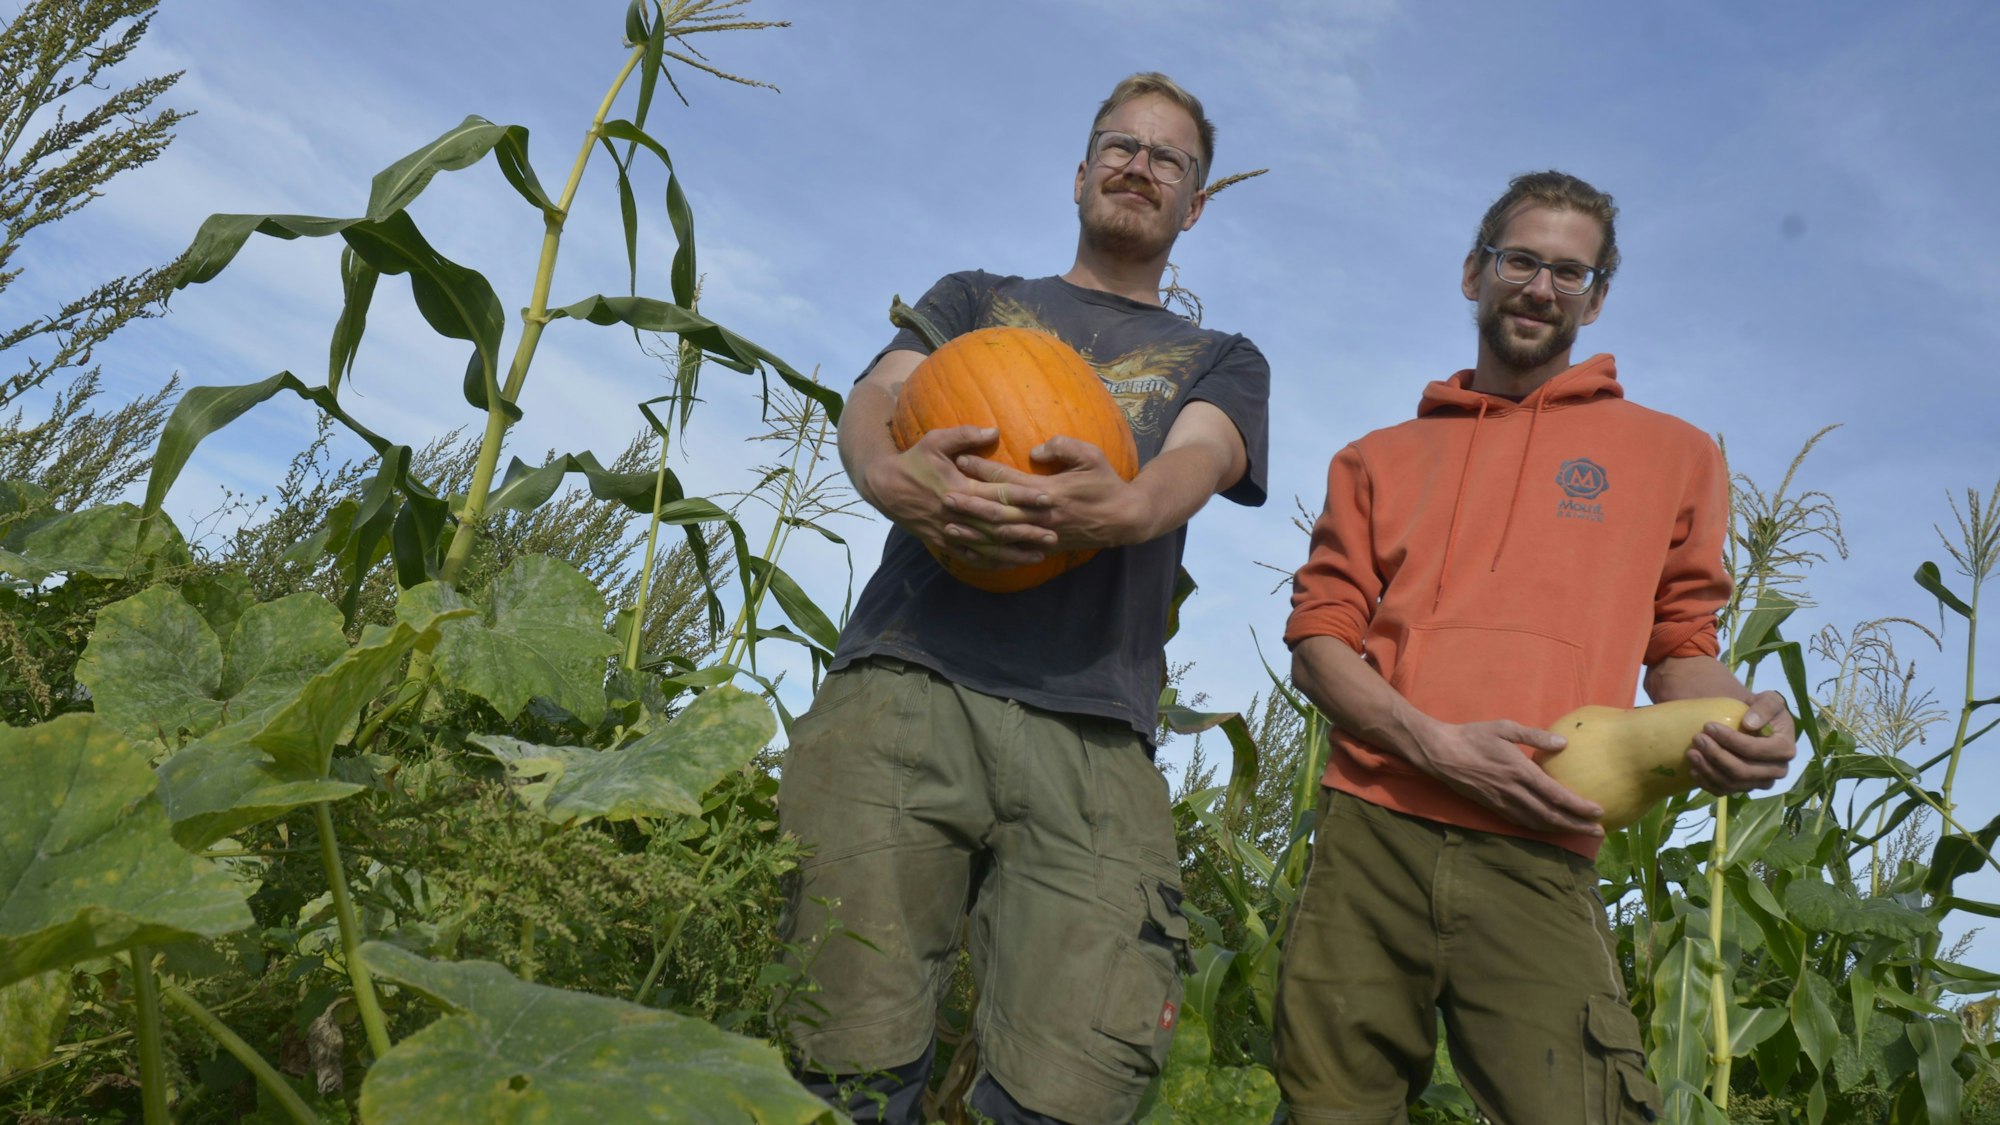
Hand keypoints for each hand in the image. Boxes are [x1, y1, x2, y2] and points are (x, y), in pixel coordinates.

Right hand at [863, 425, 1050, 568]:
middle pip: (998, 525)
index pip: (998, 493)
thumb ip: (965, 435)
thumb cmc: (913, 460)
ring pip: (987, 546)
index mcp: (958, 487)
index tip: (1048, 499)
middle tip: (1054, 531)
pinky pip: (970, 557)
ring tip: (1041, 553)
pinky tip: (1012, 564)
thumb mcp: (935, 440)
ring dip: (1014, 551)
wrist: (883, 486)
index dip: (1024, 497)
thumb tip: (994, 430)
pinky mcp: (943, 543)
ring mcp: (949, 531)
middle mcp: (956, 513)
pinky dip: (992, 563)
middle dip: (1027, 529)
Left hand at [949, 435, 1143, 552]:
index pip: (1009, 480)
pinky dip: (993, 552)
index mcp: (1049, 491)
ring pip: (1002, 535)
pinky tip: (975, 550)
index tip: (960, 460)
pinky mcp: (1045, 547)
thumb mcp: (1091, 456)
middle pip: (998, 509)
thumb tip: (1034, 450)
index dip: (983, 470)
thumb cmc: (1107, 483)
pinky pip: (1015, 551)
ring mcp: (1043, 534)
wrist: (1124, 519)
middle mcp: (1042, 515)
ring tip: (950, 525)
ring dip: (975, 531)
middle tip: (944, 496)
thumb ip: (1063, 446)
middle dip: (970, 503)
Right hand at [1412, 718, 1605, 835]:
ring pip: (1537, 822)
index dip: (1579, 807)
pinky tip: (1550, 827)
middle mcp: (1513, 792)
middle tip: (1599, 832)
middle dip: (1577, 826)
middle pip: (1551, 815)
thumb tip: (1563, 743)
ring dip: (1561, 830)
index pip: (1556, 795)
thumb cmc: (1472, 736)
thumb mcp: (1504, 728)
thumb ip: (1534, 736)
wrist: (1440, 754)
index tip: (1599, 812)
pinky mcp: (1493, 807)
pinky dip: (1540, 827)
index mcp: (1519, 771)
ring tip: (1580, 832)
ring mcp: (1502, 802)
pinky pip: (1521, 822)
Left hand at [1687, 690, 1796, 794]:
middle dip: (1716, 755)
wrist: (1753, 722)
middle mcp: (1776, 770)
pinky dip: (1707, 783)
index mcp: (1785, 749)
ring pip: (1732, 784)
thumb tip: (1750, 724)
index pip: (1755, 750)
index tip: (1708, 725)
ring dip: (1708, 769)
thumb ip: (1764, 706)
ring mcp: (1760, 782)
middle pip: (1742, 771)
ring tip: (1691, 753)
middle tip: (1697, 739)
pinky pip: (1724, 792)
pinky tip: (1693, 770)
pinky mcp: (1744, 788)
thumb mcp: (1770, 699)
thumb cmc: (1762, 710)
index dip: (1731, 740)